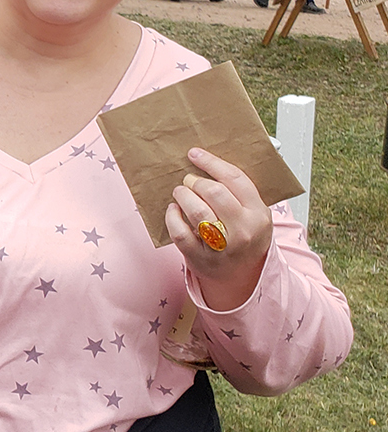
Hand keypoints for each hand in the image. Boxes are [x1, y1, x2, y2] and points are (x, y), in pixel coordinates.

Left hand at [164, 148, 273, 310]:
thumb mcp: (255, 214)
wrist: (245, 277)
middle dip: (195, 181)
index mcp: (258, 214)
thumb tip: (209, 162)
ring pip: (197, 211)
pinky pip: (180, 233)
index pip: (234, 179)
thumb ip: (240, 192)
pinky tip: (173, 209)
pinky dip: (172, 217)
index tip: (195, 154)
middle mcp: (243, 230)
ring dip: (183, 195)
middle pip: (214, 192)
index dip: (211, 163)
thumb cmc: (246, 237)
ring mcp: (222, 247)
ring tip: (180, 192)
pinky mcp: (200, 258)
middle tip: (189, 180)